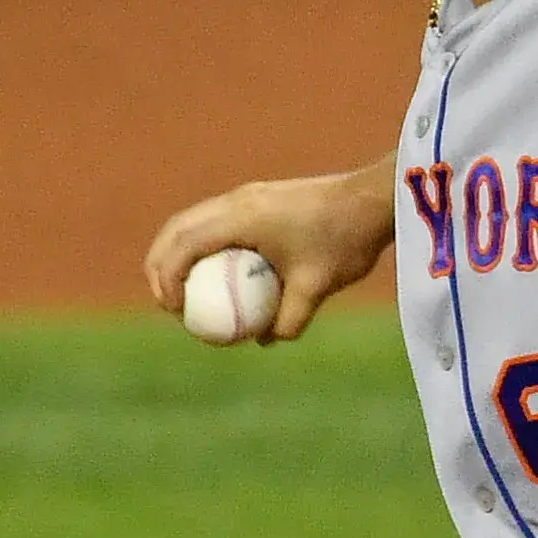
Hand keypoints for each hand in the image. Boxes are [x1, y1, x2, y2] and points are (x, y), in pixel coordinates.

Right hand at [144, 160, 395, 343]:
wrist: (376, 198)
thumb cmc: (346, 239)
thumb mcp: (317, 287)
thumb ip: (289, 319)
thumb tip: (263, 341)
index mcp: (242, 216)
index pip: (184, 245)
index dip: (168, 279)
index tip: (174, 311)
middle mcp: (238, 200)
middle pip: (177, 229)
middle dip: (161, 266)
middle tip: (168, 304)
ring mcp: (249, 196)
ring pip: (195, 222)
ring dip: (182, 254)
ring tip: (187, 293)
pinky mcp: (262, 198)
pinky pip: (219, 222)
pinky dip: (207, 247)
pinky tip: (222, 276)